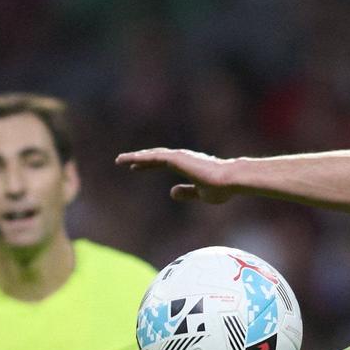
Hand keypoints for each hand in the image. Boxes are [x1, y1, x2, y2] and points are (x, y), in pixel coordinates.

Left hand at [114, 148, 240, 202]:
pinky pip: (155, 158)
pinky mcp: (176, 158)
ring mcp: (179, 157)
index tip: (135, 167)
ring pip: (152, 156)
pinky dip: (141, 158)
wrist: (229, 181)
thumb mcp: (201, 194)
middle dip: (139, 160)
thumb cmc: (221, 188)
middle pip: (155, 157)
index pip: (162, 163)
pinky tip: (130, 161)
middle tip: (124, 162)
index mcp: (187, 165)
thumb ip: (186, 192)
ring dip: (136, 157)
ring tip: (120, 160)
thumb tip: (171, 193)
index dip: (148, 165)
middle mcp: (181, 158)